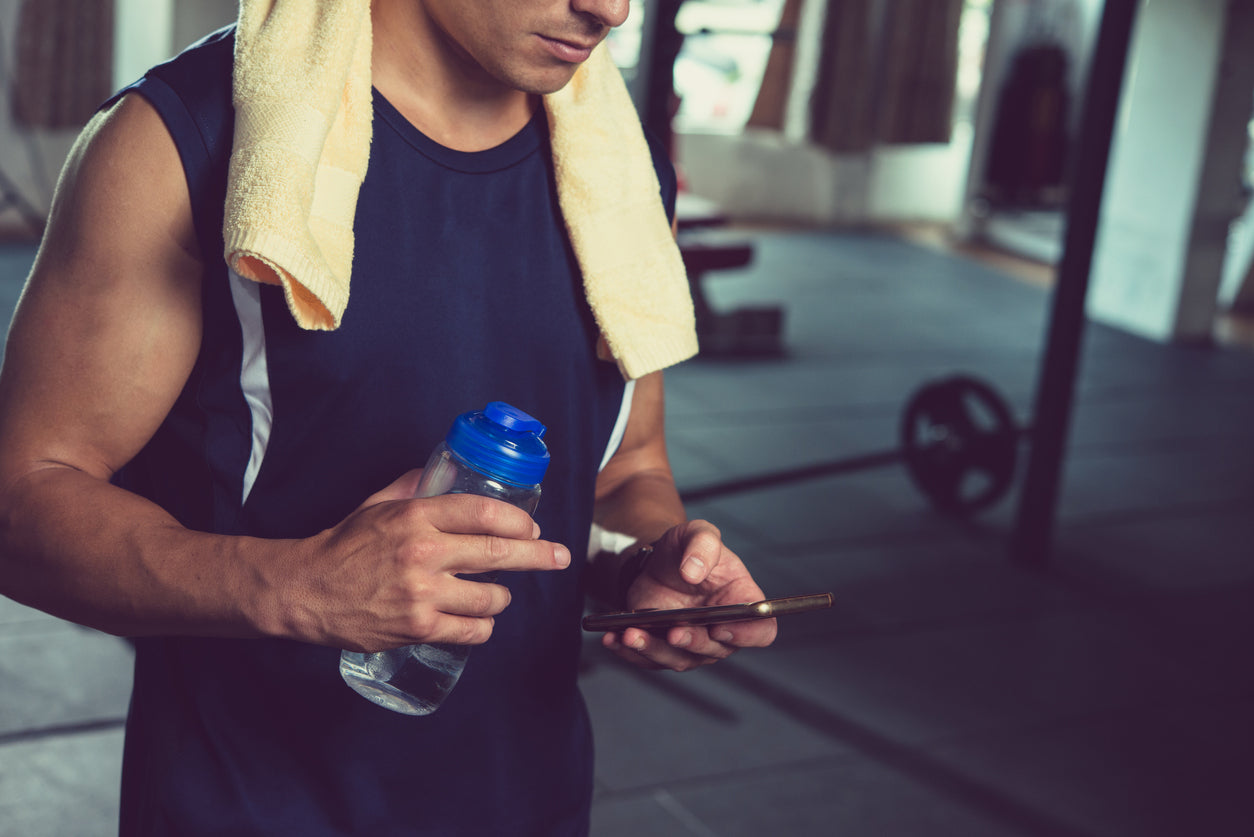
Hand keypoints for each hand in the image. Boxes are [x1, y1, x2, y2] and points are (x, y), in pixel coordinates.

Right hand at [269, 469, 570, 651]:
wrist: (305, 590)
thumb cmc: (343, 546)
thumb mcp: (378, 505)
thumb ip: (413, 488)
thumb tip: (445, 471)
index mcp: (417, 516)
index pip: (486, 512)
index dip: (520, 520)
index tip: (534, 528)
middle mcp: (424, 553)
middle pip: (500, 553)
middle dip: (540, 556)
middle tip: (560, 556)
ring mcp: (423, 593)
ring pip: (491, 598)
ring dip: (500, 597)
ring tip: (494, 594)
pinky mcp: (418, 628)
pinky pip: (473, 630)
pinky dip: (482, 627)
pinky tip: (477, 620)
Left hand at [600, 520, 776, 670]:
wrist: (659, 560)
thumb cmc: (688, 549)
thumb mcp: (698, 533)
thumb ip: (702, 545)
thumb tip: (692, 572)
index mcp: (742, 602)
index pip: (760, 631)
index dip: (747, 635)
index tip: (722, 627)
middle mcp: (722, 630)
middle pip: (714, 650)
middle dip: (692, 642)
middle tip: (674, 631)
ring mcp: (692, 644)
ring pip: (678, 659)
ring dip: (654, 650)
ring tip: (631, 634)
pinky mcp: (663, 647)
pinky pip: (649, 659)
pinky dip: (630, 651)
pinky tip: (613, 639)